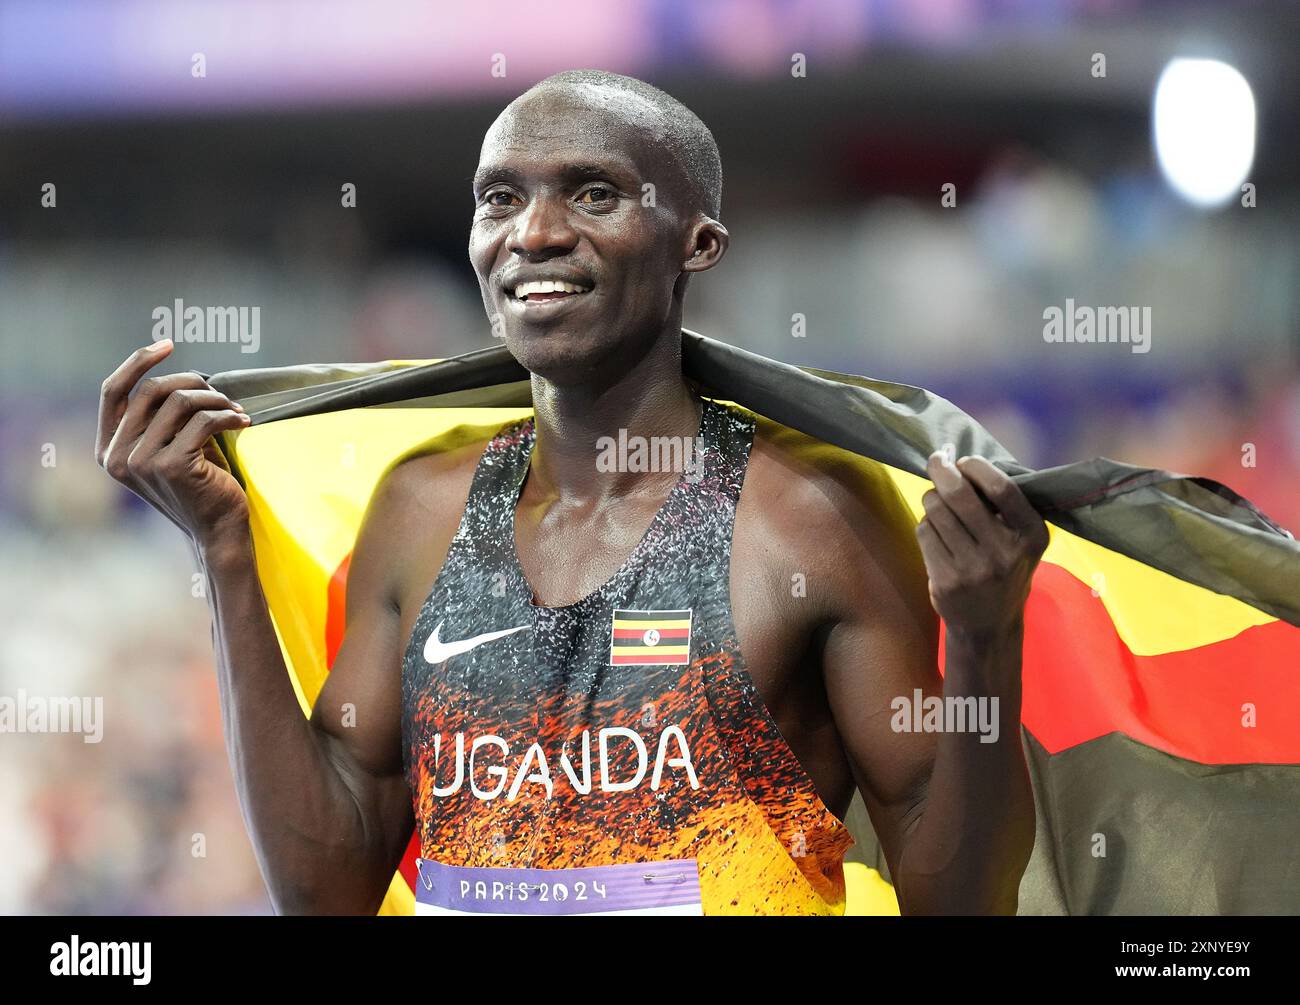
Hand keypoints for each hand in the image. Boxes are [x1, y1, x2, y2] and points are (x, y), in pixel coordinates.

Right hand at [96, 339, 251, 548]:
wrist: (218, 529)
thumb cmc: (199, 485)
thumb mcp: (168, 448)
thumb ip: (159, 419)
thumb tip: (180, 376)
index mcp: (107, 450)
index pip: (112, 391)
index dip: (137, 361)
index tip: (168, 345)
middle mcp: (117, 456)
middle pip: (150, 390)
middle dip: (191, 381)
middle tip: (219, 391)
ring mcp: (141, 462)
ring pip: (181, 402)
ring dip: (215, 399)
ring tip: (235, 409)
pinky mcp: (172, 465)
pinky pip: (204, 420)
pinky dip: (228, 415)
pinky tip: (243, 421)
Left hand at [916, 452, 1049, 639]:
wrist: (989, 625)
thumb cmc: (1004, 569)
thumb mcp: (1021, 540)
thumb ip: (1002, 506)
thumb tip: (957, 460)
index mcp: (1031, 535)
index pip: (1002, 488)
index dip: (976, 467)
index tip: (964, 460)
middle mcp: (1005, 553)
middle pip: (959, 494)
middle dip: (941, 469)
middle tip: (936, 460)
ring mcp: (974, 569)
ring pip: (936, 510)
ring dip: (932, 499)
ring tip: (940, 506)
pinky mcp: (947, 581)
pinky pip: (924, 532)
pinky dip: (926, 525)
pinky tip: (937, 533)